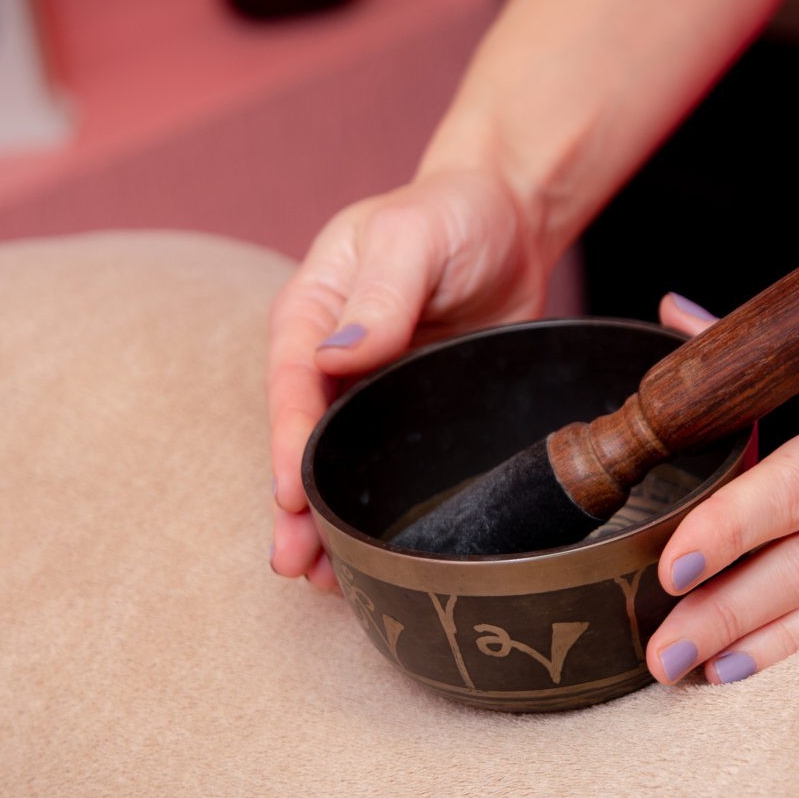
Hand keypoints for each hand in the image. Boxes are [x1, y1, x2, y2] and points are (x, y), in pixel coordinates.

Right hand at [267, 170, 552, 588]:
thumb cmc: (452, 214)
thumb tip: (339, 355)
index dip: (288, 442)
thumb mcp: (413, 236)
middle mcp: (331, 359)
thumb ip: (381, 294)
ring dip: (331, 523)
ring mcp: (373, 393)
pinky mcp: (415, 416)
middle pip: (305, 440)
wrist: (510, 218)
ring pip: (343, 467)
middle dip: (295, 506)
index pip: (291, 382)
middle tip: (295, 564)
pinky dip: (380, 514)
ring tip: (329, 583)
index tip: (289, 494)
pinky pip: (392, 471)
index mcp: (312, 311)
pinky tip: (379, 559)